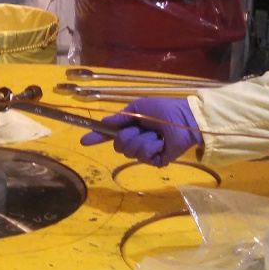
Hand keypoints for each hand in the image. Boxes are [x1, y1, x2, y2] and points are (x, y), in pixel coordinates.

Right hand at [79, 97, 202, 166]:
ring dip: (143, 140)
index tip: (83, 141)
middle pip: (118, 146)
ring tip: (156, 135)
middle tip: (141, 128)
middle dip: (128, 136)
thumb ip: (121, 117)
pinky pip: (144, 157)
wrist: (184, 119)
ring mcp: (145, 152)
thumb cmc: (163, 110)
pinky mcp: (156, 161)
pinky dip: (152, 147)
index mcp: (131, 126)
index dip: (97, 137)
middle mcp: (135, 140)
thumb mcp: (139, 108)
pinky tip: (161, 143)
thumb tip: (104, 122)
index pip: (110, 134)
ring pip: (131, 152)